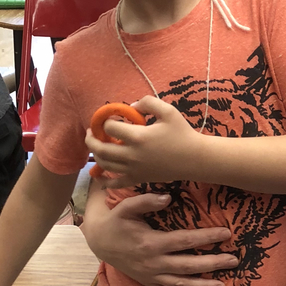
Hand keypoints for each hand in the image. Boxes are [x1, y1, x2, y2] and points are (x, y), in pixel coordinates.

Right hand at [81, 192, 237, 285]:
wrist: (99, 240)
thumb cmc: (117, 221)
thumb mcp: (126, 207)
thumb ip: (146, 201)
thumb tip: (168, 197)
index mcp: (152, 243)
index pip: (185, 241)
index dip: (206, 237)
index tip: (226, 233)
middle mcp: (153, 262)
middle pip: (187, 265)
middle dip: (212, 264)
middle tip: (233, 261)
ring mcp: (150, 275)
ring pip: (179, 283)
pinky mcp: (147, 282)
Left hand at [85, 96, 200, 187]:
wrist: (194, 159)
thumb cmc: (182, 133)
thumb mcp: (168, 110)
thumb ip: (147, 102)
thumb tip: (131, 106)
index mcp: (138, 136)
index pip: (110, 127)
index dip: (106, 120)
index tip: (110, 118)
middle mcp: (131, 154)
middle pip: (100, 148)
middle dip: (91, 138)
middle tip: (91, 132)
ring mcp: (133, 169)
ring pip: (104, 164)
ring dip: (96, 154)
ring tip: (97, 146)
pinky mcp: (137, 179)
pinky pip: (115, 183)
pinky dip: (103, 180)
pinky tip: (98, 175)